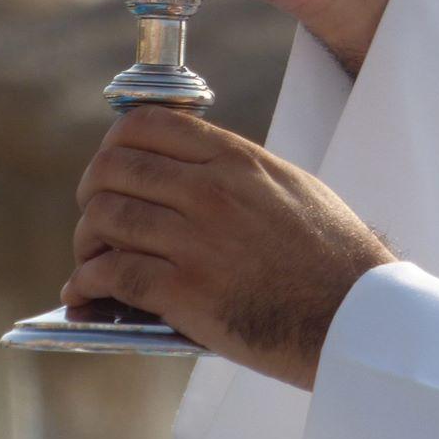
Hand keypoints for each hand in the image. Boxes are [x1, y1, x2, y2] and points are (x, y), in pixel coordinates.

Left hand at [61, 106, 395, 389]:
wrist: (353, 313)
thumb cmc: (331, 251)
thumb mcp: (290, 185)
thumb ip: (238, 168)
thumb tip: (196, 163)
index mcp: (236, 158)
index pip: (147, 124)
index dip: (115, 141)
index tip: (112, 160)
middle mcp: (209, 190)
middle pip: (114, 167)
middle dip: (93, 188)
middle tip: (96, 209)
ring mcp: (195, 240)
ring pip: (106, 217)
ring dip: (86, 238)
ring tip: (91, 255)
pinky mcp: (185, 292)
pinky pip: (112, 274)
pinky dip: (87, 282)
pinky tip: (85, 291)